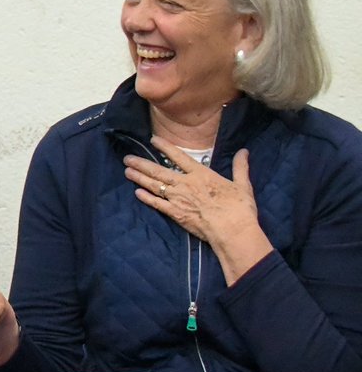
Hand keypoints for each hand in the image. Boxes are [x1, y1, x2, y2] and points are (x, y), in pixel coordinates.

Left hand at [123, 136, 272, 284]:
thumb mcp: (242, 185)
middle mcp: (185, 184)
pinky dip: (146, 198)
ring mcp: (178, 199)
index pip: (179, 157)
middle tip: (127, 158)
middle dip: (142, 164)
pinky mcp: (175, 214)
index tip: (152, 140)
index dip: (165, 147)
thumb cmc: (239, 208)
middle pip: (159, 171)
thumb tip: (244, 151)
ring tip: (126, 171)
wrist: (233, 231)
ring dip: (139, 178)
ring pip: (154, 185)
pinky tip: (136, 193)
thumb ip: (240, 167)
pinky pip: (157, 204)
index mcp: (201, 175)